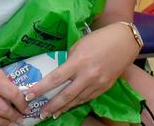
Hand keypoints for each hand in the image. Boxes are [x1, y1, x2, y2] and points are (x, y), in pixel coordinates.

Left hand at [23, 23, 138, 118]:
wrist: (124, 42)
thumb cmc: (98, 39)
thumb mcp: (78, 46)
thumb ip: (70, 61)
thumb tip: (62, 73)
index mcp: (78, 62)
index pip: (55, 78)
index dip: (41, 88)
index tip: (29, 95)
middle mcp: (87, 76)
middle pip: (66, 95)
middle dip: (52, 105)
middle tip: (41, 113)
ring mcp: (97, 84)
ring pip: (77, 100)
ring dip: (64, 108)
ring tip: (53, 113)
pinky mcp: (105, 88)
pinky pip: (88, 98)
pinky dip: (77, 103)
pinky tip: (70, 106)